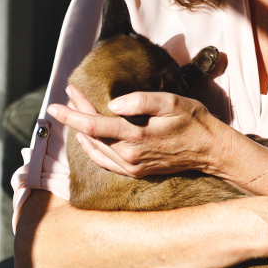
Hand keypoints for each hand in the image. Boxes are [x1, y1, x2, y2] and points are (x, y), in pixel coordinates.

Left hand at [49, 85, 232, 178]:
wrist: (210, 150)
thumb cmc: (192, 121)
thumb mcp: (171, 102)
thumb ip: (142, 101)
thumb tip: (114, 104)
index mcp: (135, 137)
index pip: (93, 125)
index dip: (72, 113)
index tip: (58, 101)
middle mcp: (129, 156)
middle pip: (91, 135)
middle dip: (76, 114)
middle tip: (69, 95)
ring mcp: (131, 167)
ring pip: (95, 149)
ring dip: (81, 130)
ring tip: (74, 111)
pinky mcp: (135, 172)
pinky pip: (104, 161)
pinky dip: (91, 148)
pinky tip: (87, 137)